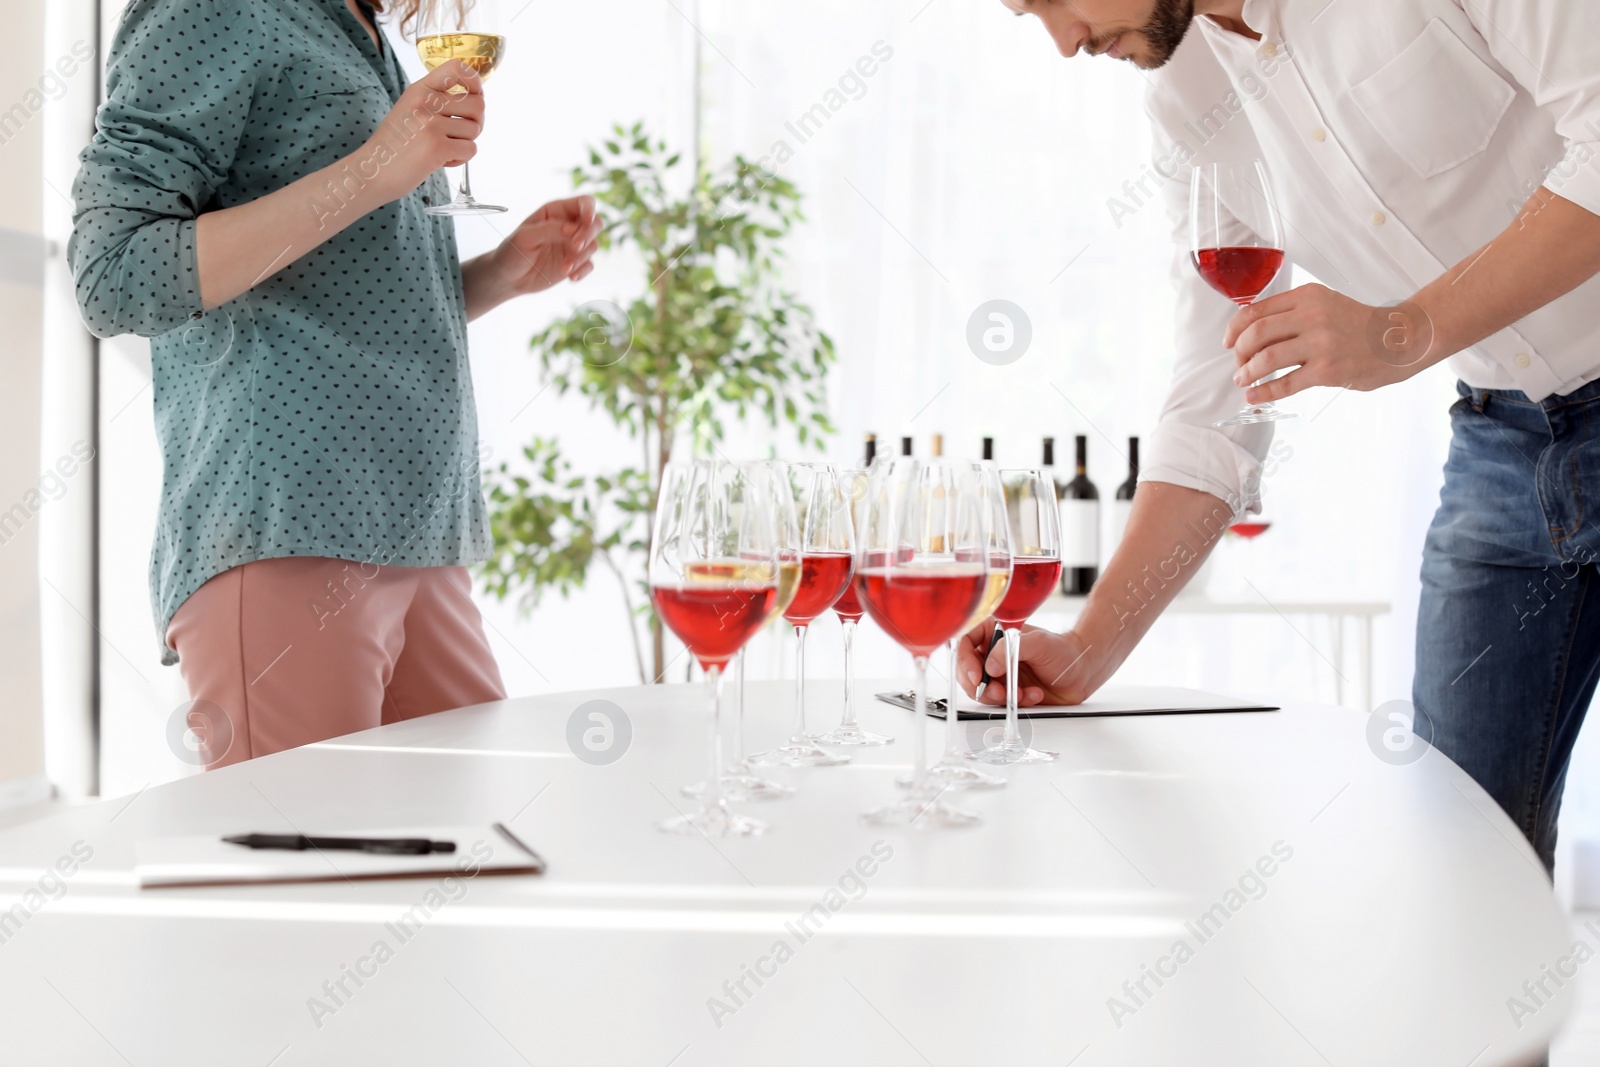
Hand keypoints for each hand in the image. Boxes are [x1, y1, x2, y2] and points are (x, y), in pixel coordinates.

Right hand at [359, 60, 484, 203]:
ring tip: (442, 149)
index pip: (458, 68)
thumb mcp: (410, 109)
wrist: (371, 171)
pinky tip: (440, 160)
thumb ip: (437, 100)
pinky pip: (471, 149)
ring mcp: (431, 124)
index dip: (475, 82)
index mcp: (419, 89)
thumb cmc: (396, 144)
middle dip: (477, 122)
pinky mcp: (437, 147)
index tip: (474, 97)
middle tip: (459, 134)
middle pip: (478, 103)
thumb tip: (478, 98)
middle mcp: (425, 102)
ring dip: (465, 143)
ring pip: (475, 130)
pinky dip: (460, 159)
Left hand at [485, 196, 603, 296]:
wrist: (507, 278)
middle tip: (575, 247)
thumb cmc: (512, 251)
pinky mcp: (574, 264)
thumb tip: (573, 229)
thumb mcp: (525, 237)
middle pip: (595, 223)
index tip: (587, 221)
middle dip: (588, 234)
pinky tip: (571, 277)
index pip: (583, 203)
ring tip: (565, 268)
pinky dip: (583, 271)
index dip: (590, 209)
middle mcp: (568, 226)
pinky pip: (589, 265)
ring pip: (593, 245)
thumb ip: (550, 229)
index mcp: (556, 212)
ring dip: (581, 257)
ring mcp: (572, 246)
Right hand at [955, 622, 1096, 706]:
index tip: (977, 675)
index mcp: (995, 634)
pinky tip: (1032, 695)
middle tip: (997, 691)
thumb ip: (1011, 649)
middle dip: (980, 685)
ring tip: (1020, 693)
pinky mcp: (1008, 691)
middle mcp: (994, 653)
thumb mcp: (1038, 643)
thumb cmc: (1063, 651)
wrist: (1081, 673)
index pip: (965, 642)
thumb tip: (990, 665)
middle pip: (968, 671)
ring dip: (998, 696)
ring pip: (981, 690)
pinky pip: (1000, 702)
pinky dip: (1015, 702)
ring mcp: (1000, 674)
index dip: (965, 660)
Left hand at [1223, 283, 1437, 403]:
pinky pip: (1286, 383)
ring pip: (1267, 358)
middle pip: (1256, 333)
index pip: (1256, 310)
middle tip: (1238, 364)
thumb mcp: (1325, 304)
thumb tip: (1253, 332)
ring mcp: (1321, 343)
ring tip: (1243, 380)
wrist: (1401, 340)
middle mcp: (1312, 316)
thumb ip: (1293, 313)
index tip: (1228, 343)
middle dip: (1239, 352)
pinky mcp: (1328, 370)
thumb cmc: (1359, 325)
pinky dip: (1265, 391)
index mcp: (1307, 297)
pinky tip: (1255, 396)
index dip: (1234, 329)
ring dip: (1248, 372)